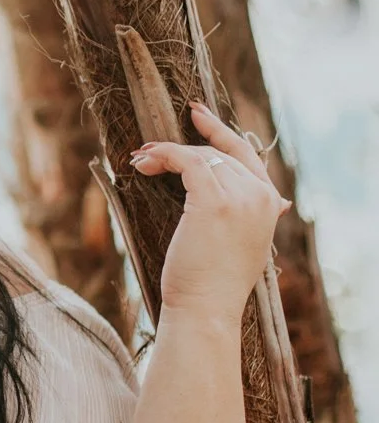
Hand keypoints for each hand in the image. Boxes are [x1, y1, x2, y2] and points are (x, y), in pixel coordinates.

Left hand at [129, 103, 290, 326]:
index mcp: (269, 205)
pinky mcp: (214, 200)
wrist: (206, 308)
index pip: (246, 155)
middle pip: (217, 153)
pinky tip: (145, 164)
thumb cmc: (213, 282)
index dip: (220, 131)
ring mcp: (240, 197)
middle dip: (180, 147)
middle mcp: (260, 196)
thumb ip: (256, 216)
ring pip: (200, 155)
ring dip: (166, 153)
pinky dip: (163, 156)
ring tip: (141, 160)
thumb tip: (281, 202)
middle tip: (149, 149)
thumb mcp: (245, 244)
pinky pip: (186, 160)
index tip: (196, 113)